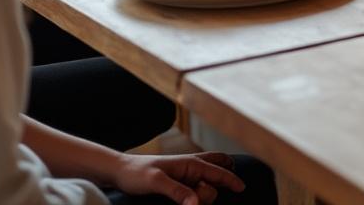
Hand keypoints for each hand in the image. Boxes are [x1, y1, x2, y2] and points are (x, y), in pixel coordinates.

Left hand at [111, 152, 244, 204]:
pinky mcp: (180, 179)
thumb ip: (178, 191)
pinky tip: (196, 197)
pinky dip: (204, 188)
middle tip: (200, 197)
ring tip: (190, 198)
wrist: (120, 170)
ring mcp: (186, 173)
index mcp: (190, 163)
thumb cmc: (136, 173)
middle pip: (218, 173)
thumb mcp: (156, 182)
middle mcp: (192, 166)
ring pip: (209, 179)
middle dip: (218, 186)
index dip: (232, 180)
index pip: (218, 171)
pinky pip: (199, 183)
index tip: (242, 188)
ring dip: (206, 192)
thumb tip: (197, 203)